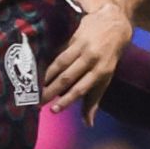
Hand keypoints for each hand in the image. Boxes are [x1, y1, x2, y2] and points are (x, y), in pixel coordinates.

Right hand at [42, 4, 132, 126]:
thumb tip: (88, 123)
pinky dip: (49, 62)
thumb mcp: (106, 78)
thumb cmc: (109, 57)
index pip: (82, 89)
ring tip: (35, 87)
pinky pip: (60, 52)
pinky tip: (38, 70)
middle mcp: (92, 60)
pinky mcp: (75, 38)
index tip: (54, 110)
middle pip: (68, 78)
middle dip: (52, 90)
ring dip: (47, 76)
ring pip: (61, 64)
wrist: (114, 25)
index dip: (67, 100)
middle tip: (38, 101)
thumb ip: (94, 100)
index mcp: (102, 72)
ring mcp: (83, 48)